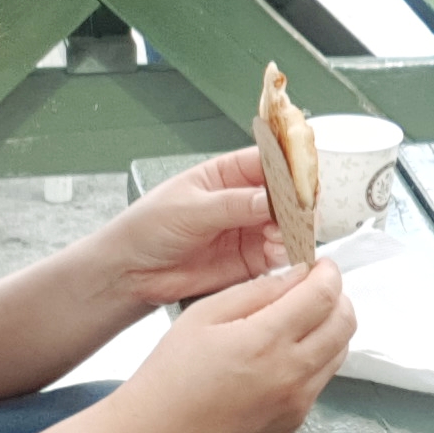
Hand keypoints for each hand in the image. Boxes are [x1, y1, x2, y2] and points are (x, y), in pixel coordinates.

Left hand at [101, 149, 280, 301]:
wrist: (131, 271)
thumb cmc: (147, 228)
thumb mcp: (188, 209)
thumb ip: (231, 205)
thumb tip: (269, 199)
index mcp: (227, 174)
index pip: (269, 161)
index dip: (290, 166)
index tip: (302, 178)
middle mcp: (244, 199)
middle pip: (286, 193)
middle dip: (297, 202)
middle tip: (298, 212)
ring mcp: (249, 229)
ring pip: (288, 224)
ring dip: (293, 229)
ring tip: (280, 235)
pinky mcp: (251, 259)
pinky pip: (280, 253)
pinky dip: (286, 252)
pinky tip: (277, 252)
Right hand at [112, 260, 353, 432]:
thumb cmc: (172, 373)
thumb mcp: (205, 314)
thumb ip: (257, 290)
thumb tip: (296, 276)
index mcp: (265, 342)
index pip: (323, 296)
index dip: (328, 273)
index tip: (320, 264)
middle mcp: (290, 374)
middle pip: (345, 323)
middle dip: (337, 297)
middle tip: (315, 287)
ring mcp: (296, 402)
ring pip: (340, 351)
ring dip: (331, 326)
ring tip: (301, 317)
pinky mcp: (294, 420)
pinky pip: (322, 379)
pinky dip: (317, 356)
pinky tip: (287, 350)